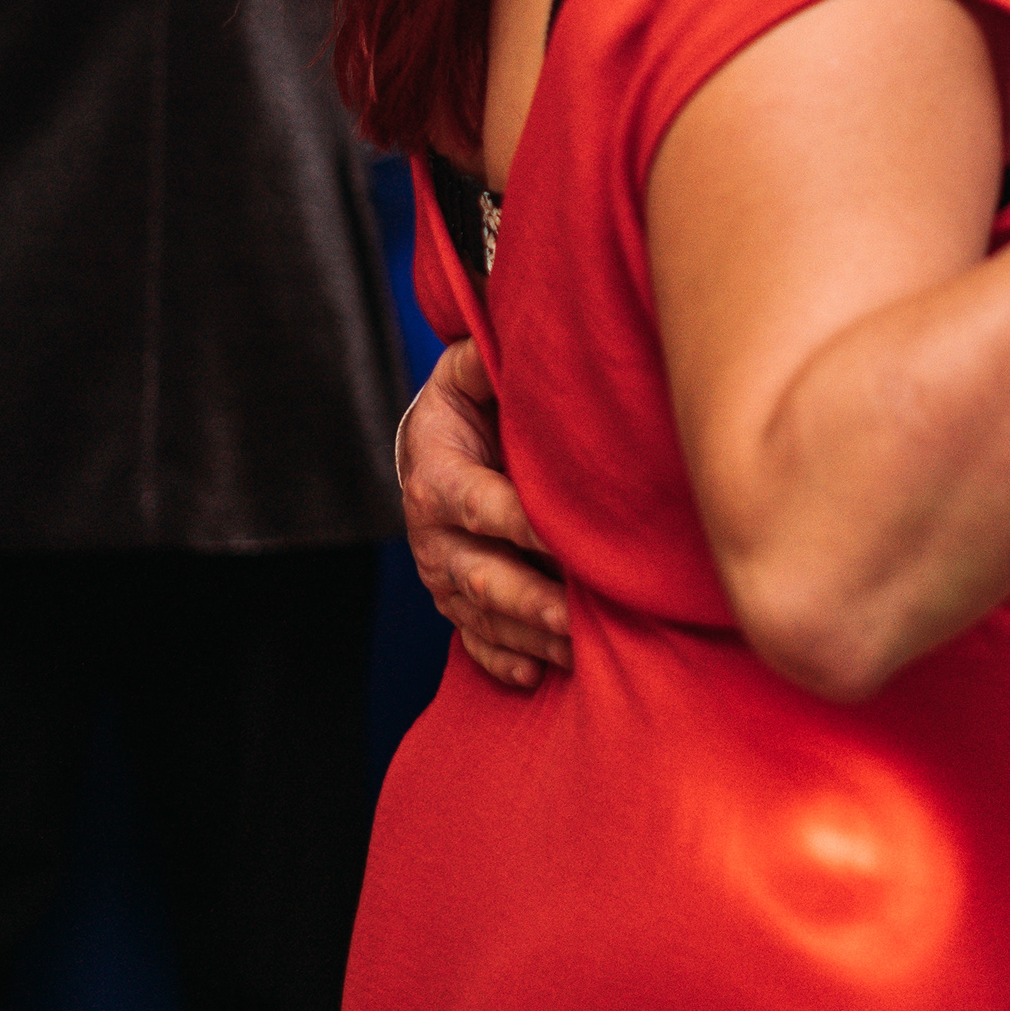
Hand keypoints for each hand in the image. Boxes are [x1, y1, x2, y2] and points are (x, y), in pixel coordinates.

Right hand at [399, 339, 573, 688]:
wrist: (437, 445)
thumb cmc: (470, 403)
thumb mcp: (468, 372)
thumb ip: (481, 356)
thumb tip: (500, 334)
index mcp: (436, 475)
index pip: (478, 504)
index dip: (520, 522)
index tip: (565, 538)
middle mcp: (432, 534)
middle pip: (478, 574)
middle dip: (529, 599)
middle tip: (577, 617)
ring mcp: (442, 574)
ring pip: (481, 614)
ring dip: (528, 636)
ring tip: (577, 651)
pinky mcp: (455, 602)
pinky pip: (473, 640)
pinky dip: (501, 660)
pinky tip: (533, 676)